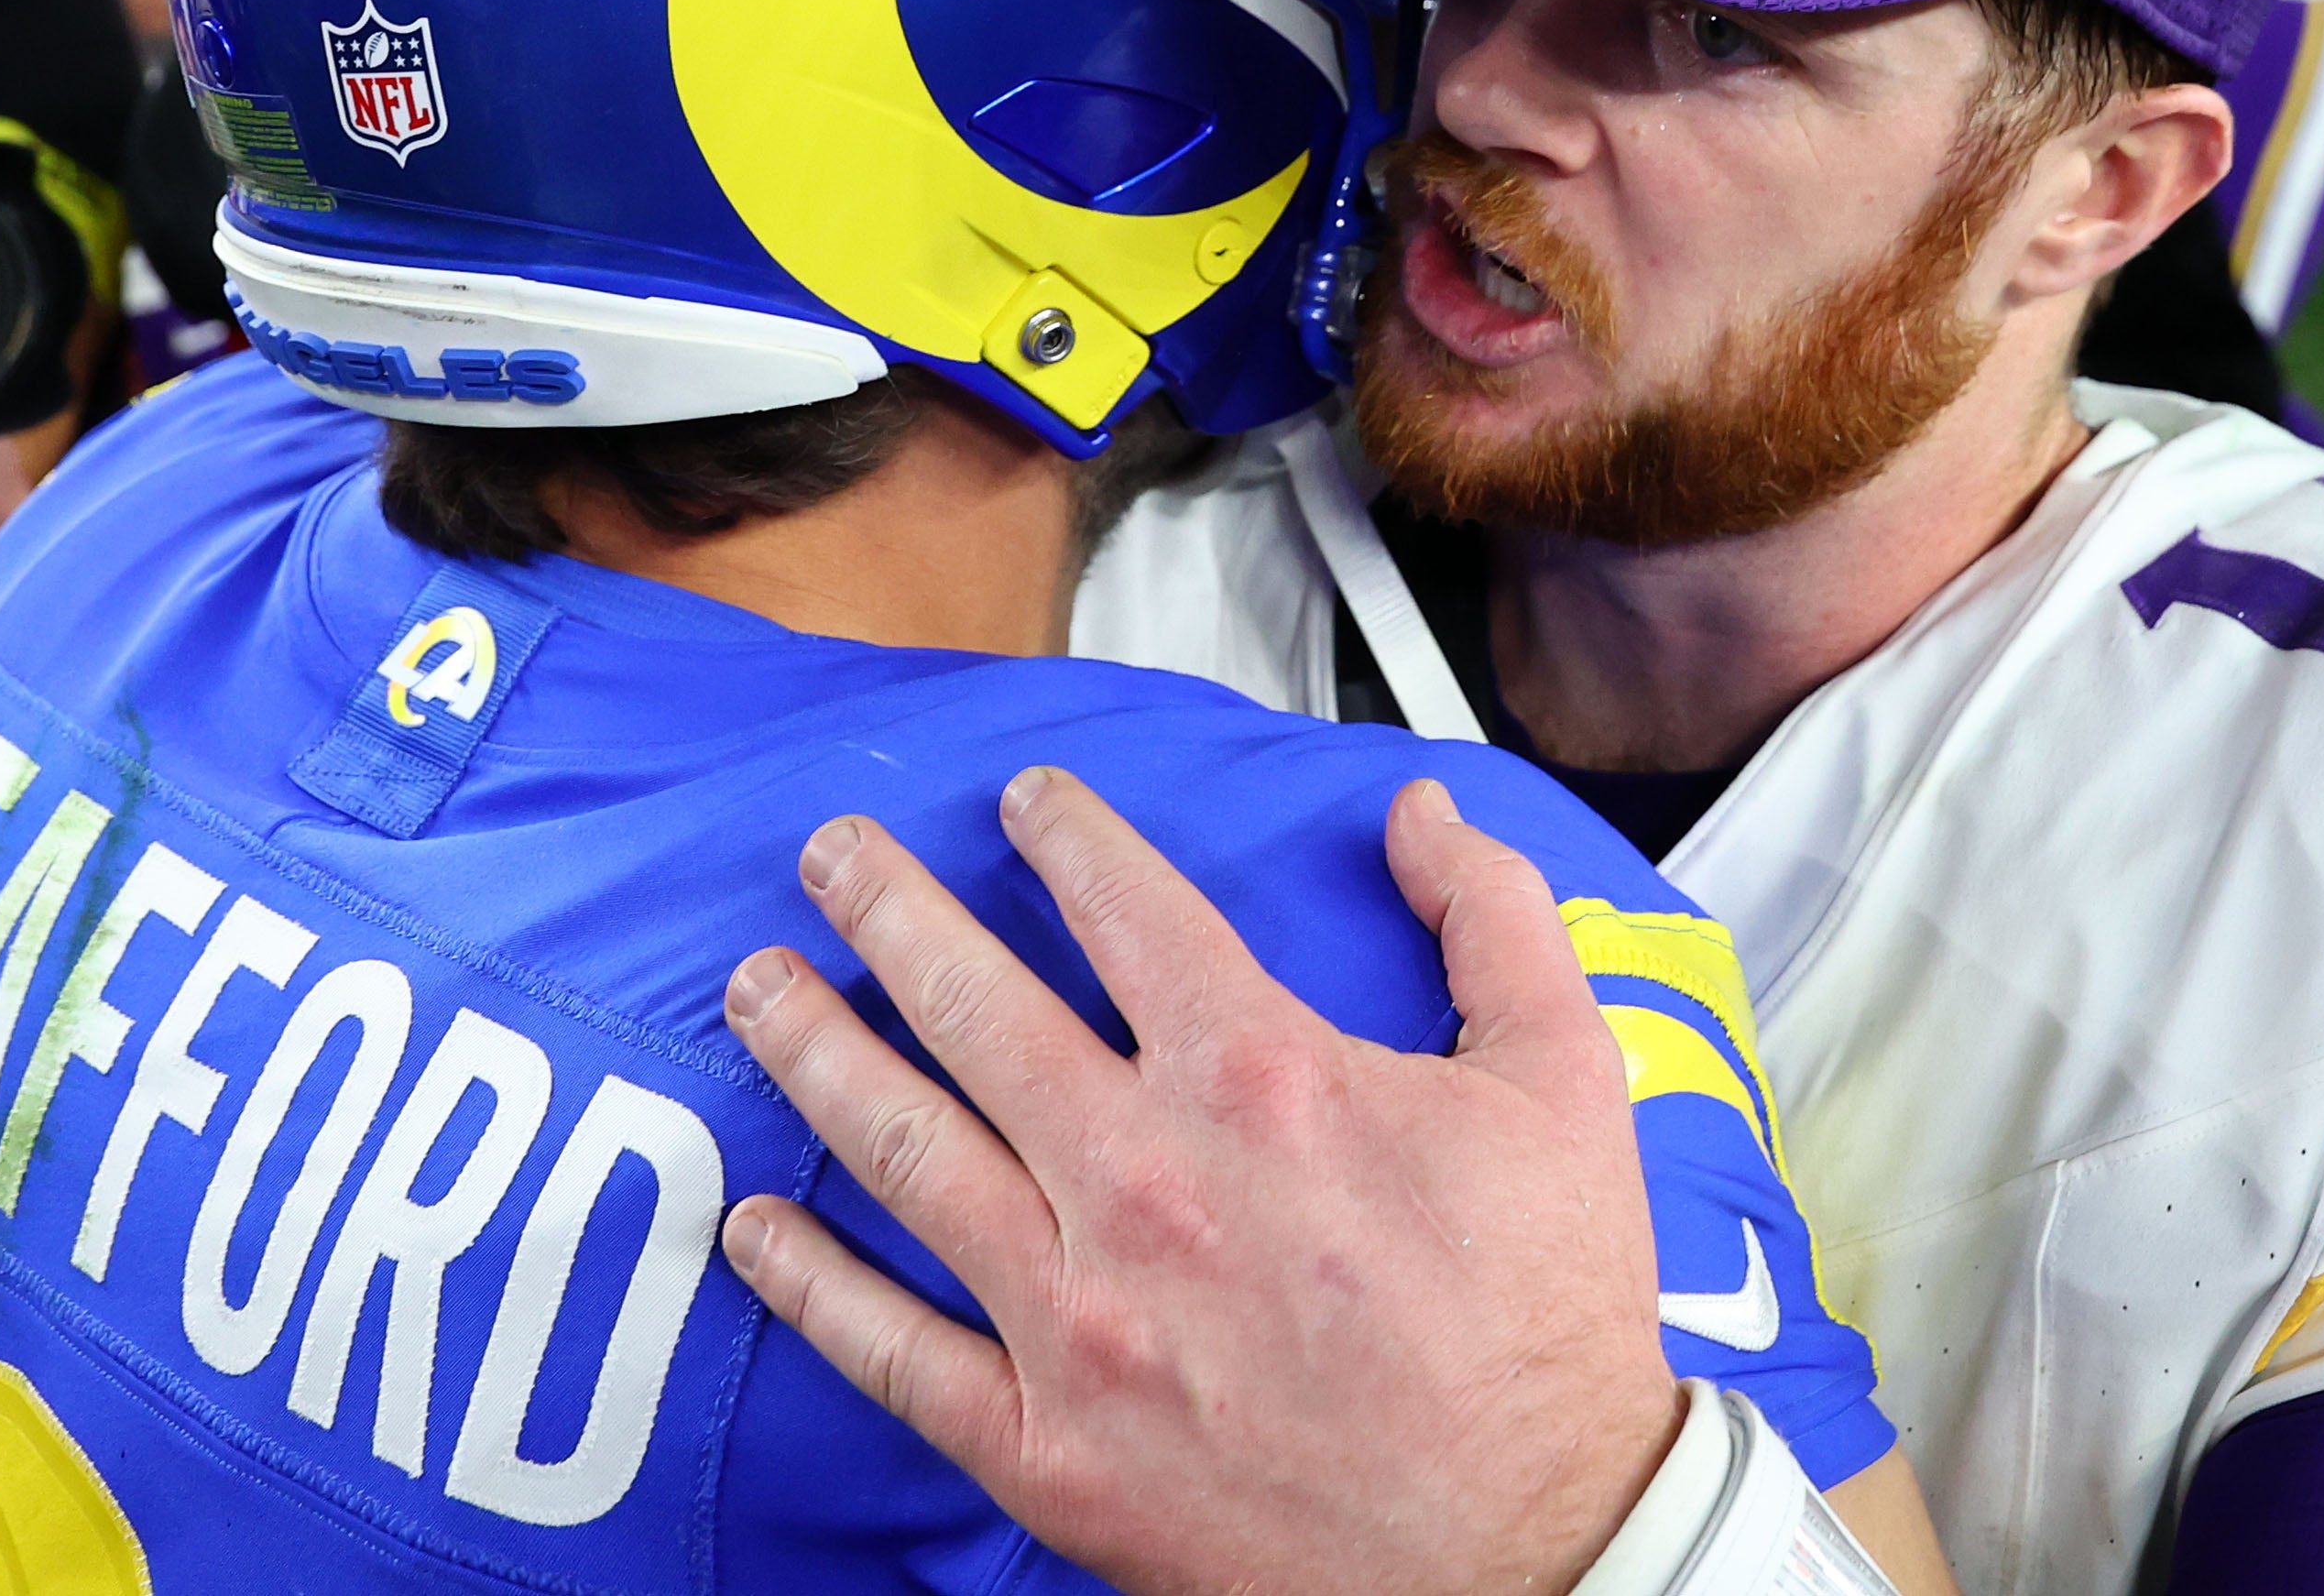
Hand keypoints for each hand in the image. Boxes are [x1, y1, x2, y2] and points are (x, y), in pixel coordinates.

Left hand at [720, 768, 1681, 1595]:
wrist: (1541, 1554)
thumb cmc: (1549, 1330)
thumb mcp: (1567, 1084)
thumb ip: (1494, 917)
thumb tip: (1421, 811)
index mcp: (1262, 1079)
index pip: (1125, 905)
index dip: (1063, 833)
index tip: (1021, 803)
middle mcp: (1144, 1180)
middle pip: (973, 1003)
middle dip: (885, 909)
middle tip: (829, 856)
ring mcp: (1080, 1316)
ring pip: (902, 1148)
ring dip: (814, 1051)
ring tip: (758, 988)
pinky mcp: (1046, 1445)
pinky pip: (889, 1348)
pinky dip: (808, 1282)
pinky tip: (755, 1225)